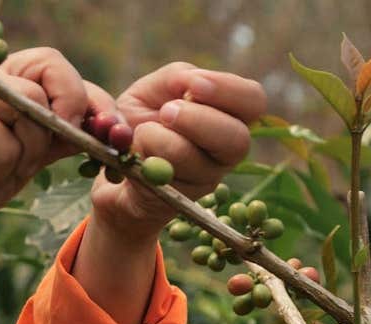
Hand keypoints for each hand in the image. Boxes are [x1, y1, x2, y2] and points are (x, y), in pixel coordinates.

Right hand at [0, 47, 97, 236]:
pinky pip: (5, 146)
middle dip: (67, 114)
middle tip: (48, 148)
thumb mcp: (24, 159)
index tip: (113, 134)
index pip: (62, 72)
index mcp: (10, 83)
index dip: (94, 101)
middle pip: (54, 73)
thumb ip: (56, 139)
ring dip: (20, 158)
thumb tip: (104, 129)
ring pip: (34, 118)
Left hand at [90, 62, 266, 241]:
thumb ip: (177, 78)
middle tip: (166, 111)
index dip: (227, 91)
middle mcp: (227, 150)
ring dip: (162, 140)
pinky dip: (144, 159)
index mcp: (230, 115)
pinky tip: (136, 152)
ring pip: (195, 161)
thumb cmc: (144, 117)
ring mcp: (207, 178)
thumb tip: (190, 83)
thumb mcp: (156, 88)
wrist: (117, 160)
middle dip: (197, 120)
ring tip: (142, 131)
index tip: (193, 86)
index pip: (253, 101)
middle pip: (237, 139)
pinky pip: (166, 178)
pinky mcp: (180, 198)